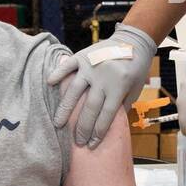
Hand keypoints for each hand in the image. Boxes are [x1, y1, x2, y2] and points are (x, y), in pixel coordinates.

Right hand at [47, 23, 157, 147]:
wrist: (134, 41)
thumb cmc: (136, 69)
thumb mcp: (135, 89)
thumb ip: (122, 106)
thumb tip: (106, 125)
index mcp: (119, 86)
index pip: (106, 115)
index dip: (98, 132)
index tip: (92, 144)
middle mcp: (103, 77)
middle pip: (89, 107)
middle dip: (82, 127)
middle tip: (76, 141)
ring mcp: (91, 66)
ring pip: (74, 91)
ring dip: (65, 109)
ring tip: (58, 124)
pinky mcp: (83, 56)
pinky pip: (68, 65)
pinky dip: (58, 73)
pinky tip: (50, 83)